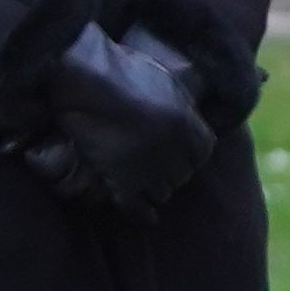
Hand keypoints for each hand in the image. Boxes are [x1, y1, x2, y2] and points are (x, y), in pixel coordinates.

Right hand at [28, 23, 213, 217]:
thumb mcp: (169, 82)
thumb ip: (184, 103)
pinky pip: (136, 206)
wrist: (88, 80)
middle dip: (172, 171)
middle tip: (157, 167)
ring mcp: (149, 169)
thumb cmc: (125, 71)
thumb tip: (192, 110)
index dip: (189, 154)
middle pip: (182, 175)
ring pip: (163, 192)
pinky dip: (142, 213)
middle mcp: (176, 152)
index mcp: (191, 127)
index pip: (202, 154)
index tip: (180, 153)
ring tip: (148, 184)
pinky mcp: (121, 180)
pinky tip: (148, 218)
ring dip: (157, 188)